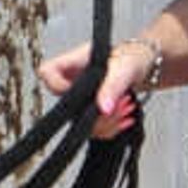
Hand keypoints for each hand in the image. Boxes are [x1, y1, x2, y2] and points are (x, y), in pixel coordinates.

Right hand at [37, 35, 160, 138]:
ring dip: (105, 122)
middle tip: (116, 106)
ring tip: (125, 108)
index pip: (47, 72)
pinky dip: (109, 128)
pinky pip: (91, 128)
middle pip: (65, 105)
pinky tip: (123, 119)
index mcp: (72, 62)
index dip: (58, 85)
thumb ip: (112, 86)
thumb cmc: (129, 59)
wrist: (141, 68)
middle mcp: (71, 81)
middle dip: (92, 113)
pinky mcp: (88, 111)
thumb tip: (104, 108)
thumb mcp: (123, 69)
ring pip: (79, 121)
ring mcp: (79, 97)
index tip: (83, 90)